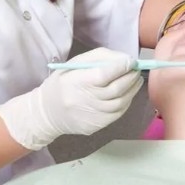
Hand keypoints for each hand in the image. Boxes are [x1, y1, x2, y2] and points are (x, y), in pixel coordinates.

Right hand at [0, 48, 142, 149]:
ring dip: (132, 89)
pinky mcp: (96, 126)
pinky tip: (126, 94)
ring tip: (135, 80)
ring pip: (120, 102)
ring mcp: (91, 116)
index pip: (104, 74)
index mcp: (76, 82)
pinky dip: (126, 102)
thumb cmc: (63, 83)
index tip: (131, 61)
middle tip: (136, 70)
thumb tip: (125, 59)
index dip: (121, 67)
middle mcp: (84, 100)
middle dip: (131, 77)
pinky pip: (117, 114)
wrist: (47, 112)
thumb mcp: (75, 64)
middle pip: (116, 89)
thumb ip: (100, 58)